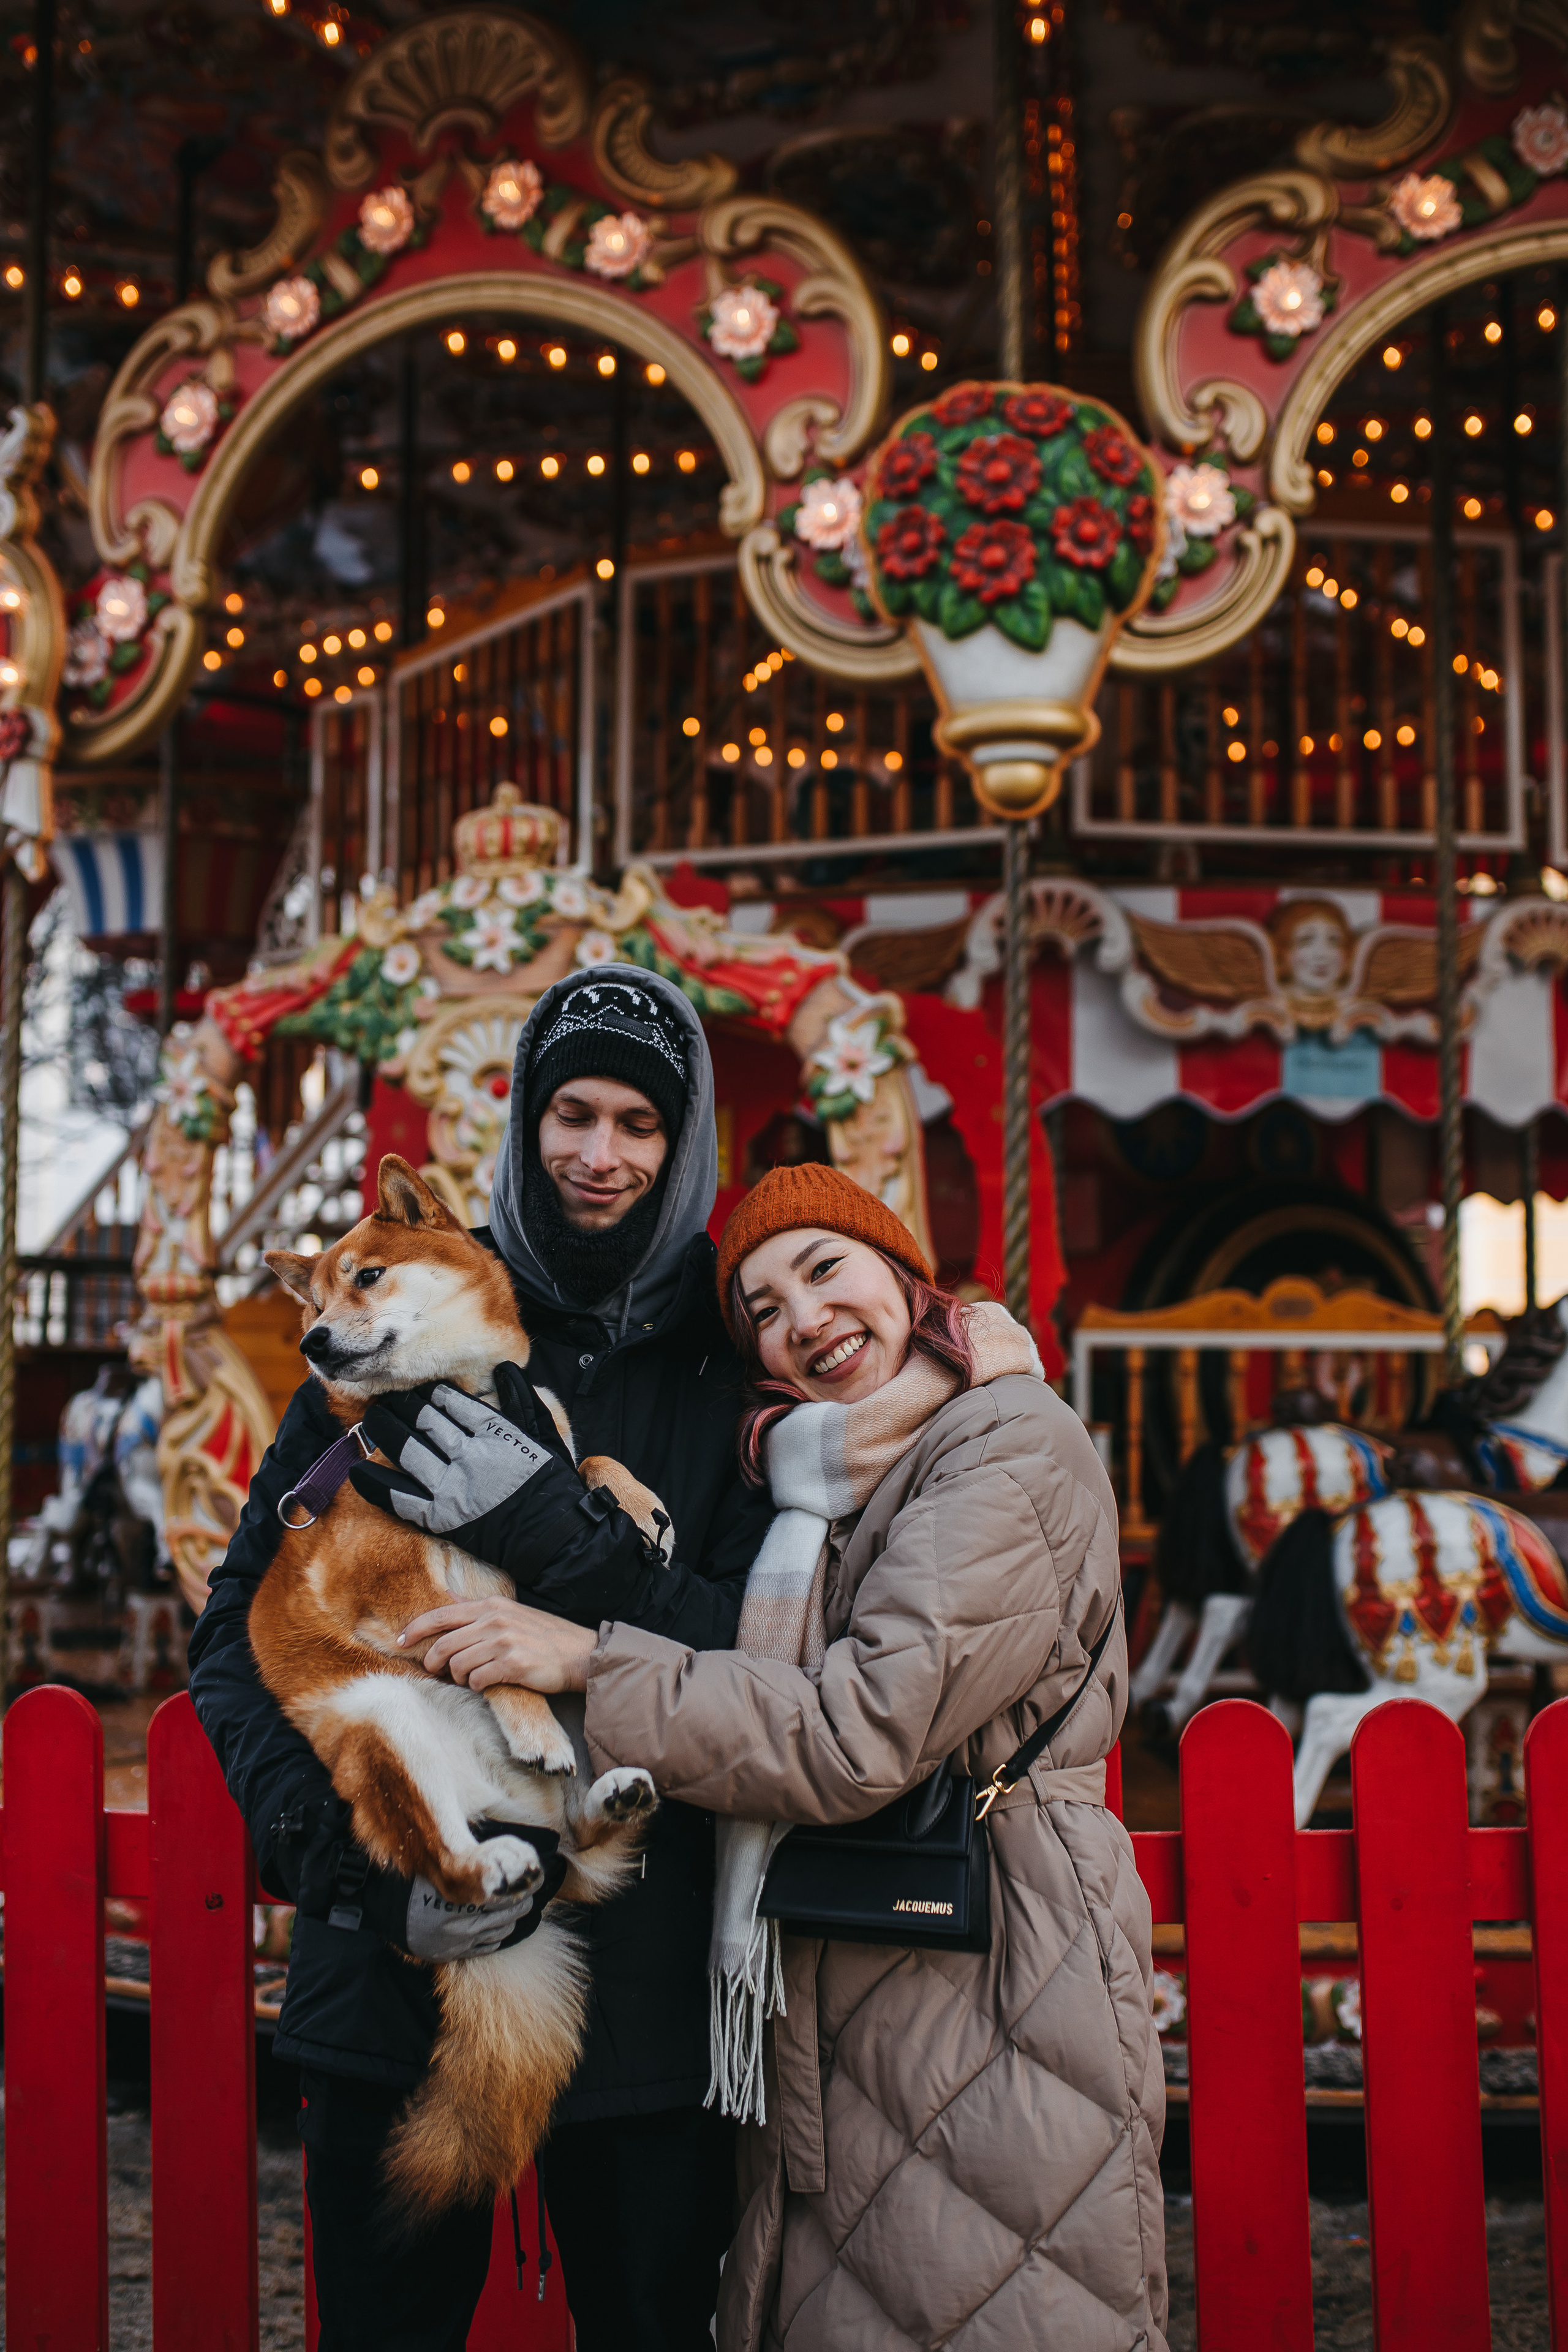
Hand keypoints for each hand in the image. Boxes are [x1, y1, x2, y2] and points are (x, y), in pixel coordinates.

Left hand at [350, 1381, 575, 1536]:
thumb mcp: (545, 1435)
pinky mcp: (441, 1517)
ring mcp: (451, 1486)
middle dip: (403, 1405)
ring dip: (386, 1431)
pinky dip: (376, 1485)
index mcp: (493, 1432)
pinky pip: (400, 1498)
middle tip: (389, 1397)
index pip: (452, 1402)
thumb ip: (523, 1401)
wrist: (553, 1536)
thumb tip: (505, 1369)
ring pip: (408, 1451)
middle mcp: (467, 1454)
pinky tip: (357, 1471)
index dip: (433, 1392)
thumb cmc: (551, 1484)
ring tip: (373, 1417)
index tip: (423, 1387)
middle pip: (424, 1420)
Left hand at [400, 1597, 597, 1693]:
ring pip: (457, 1665)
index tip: (400, 1641)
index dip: (416, 1629)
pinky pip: (477, 1680)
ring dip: (459, 1677)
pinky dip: (477, 1686)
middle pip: (444, 1644)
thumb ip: (476, 1609)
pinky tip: (487, 1683)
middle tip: (435, 1671)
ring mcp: (503, 1642)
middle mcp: (495, 1620)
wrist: (579, 1655)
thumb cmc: (544, 1636)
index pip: (441, 1615)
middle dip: (433, 1661)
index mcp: (492, 1606)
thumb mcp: (510, 1613)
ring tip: (471, 1678)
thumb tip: (446, 1596)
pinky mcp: (512, 1665)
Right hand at [401, 1872, 538, 1959]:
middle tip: (525, 1894)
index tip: (526, 1881)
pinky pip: (487, 1947)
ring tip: (514, 1909)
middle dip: (520, 1904)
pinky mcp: (454, 1953)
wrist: (390, 1911)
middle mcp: (463, 1923)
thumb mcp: (447, 1871)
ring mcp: (459, 1941)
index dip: (519, 1889)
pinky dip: (496, 1937)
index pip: (505, 1897)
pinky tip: (498, 1927)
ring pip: (501, 1932)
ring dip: (510, 1920)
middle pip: (508, 1915)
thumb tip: (501, 1861)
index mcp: (463, 1899)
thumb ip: (473, 1870)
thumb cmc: (420, 1885)